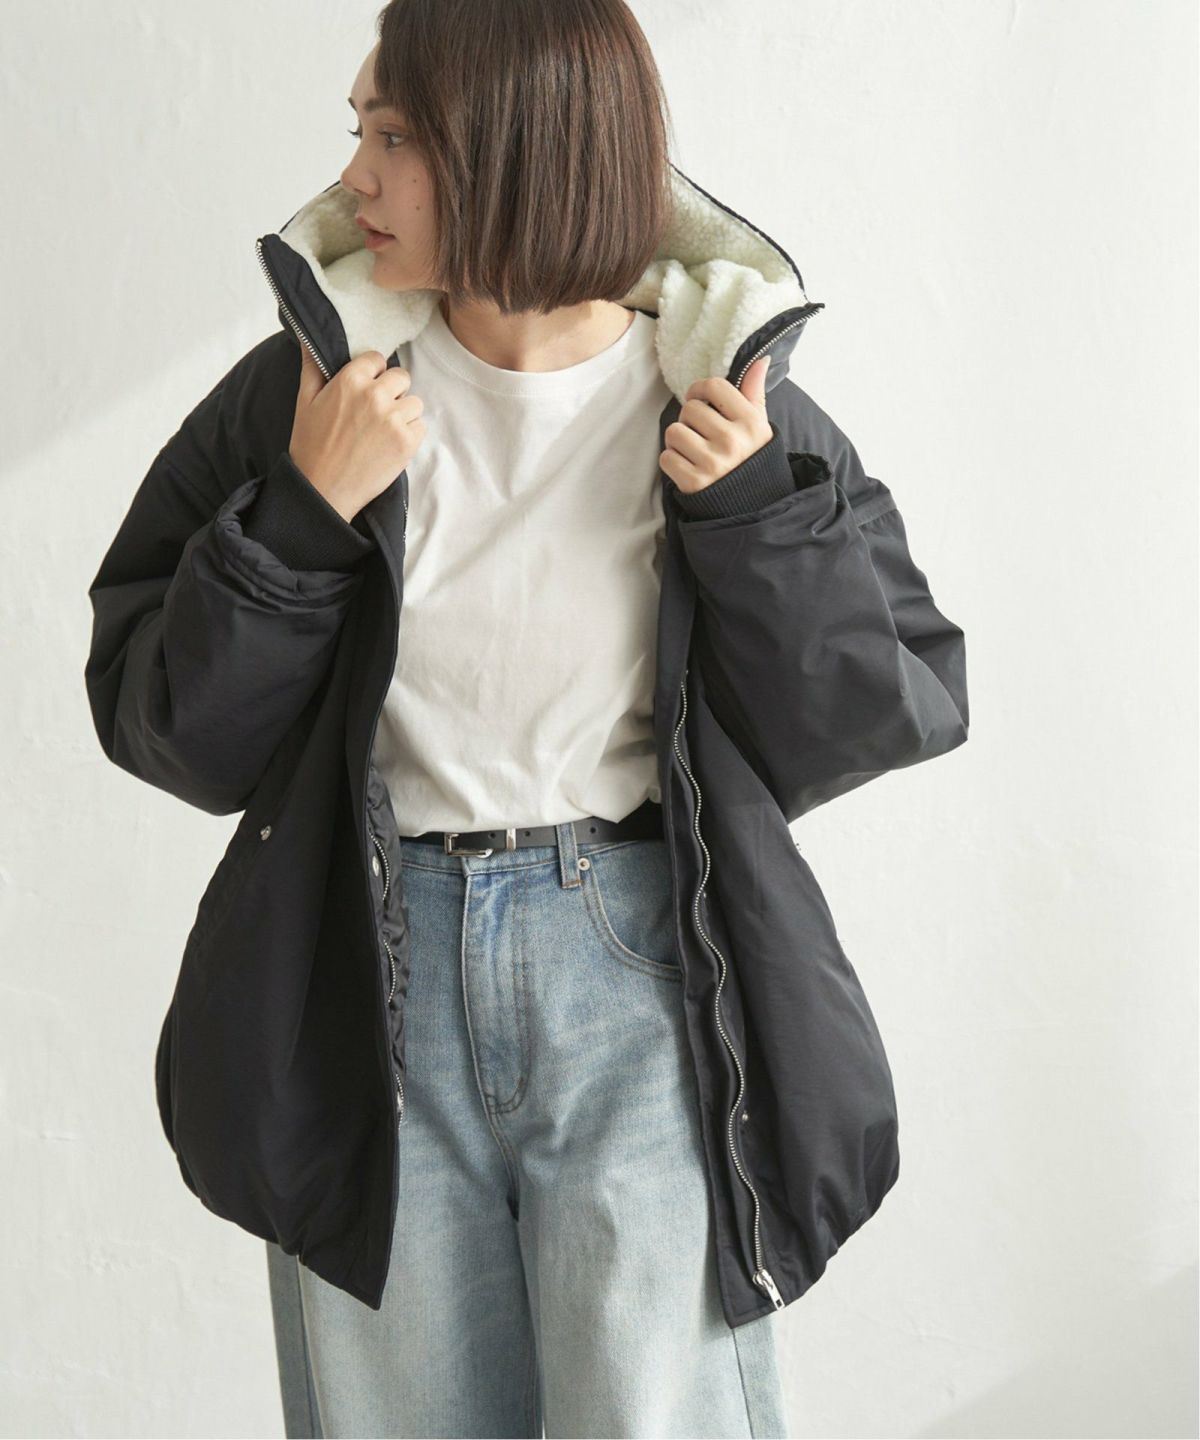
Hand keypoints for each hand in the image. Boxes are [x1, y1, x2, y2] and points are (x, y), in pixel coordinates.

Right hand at [288, 346, 426, 523]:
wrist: (322, 490)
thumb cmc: (311, 446)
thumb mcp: (305, 401)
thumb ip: (312, 366)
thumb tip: (306, 338)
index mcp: (350, 380)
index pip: (377, 359)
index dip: (373, 374)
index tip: (365, 389)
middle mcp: (375, 395)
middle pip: (401, 378)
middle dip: (392, 392)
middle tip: (376, 413)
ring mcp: (394, 419)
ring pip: (414, 403)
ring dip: (403, 414)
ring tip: (382, 432)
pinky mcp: (407, 442)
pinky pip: (420, 426)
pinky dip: (410, 435)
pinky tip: (389, 445)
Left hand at [659, 355, 772, 494]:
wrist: (750, 504)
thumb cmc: (750, 459)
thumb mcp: (759, 426)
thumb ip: (754, 393)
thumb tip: (760, 360)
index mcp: (750, 422)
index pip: (714, 386)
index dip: (699, 390)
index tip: (699, 399)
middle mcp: (732, 441)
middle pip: (690, 408)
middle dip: (689, 419)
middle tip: (700, 433)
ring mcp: (712, 462)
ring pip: (674, 431)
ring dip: (677, 440)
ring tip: (692, 449)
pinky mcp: (694, 482)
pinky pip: (666, 457)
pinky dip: (672, 461)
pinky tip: (687, 466)